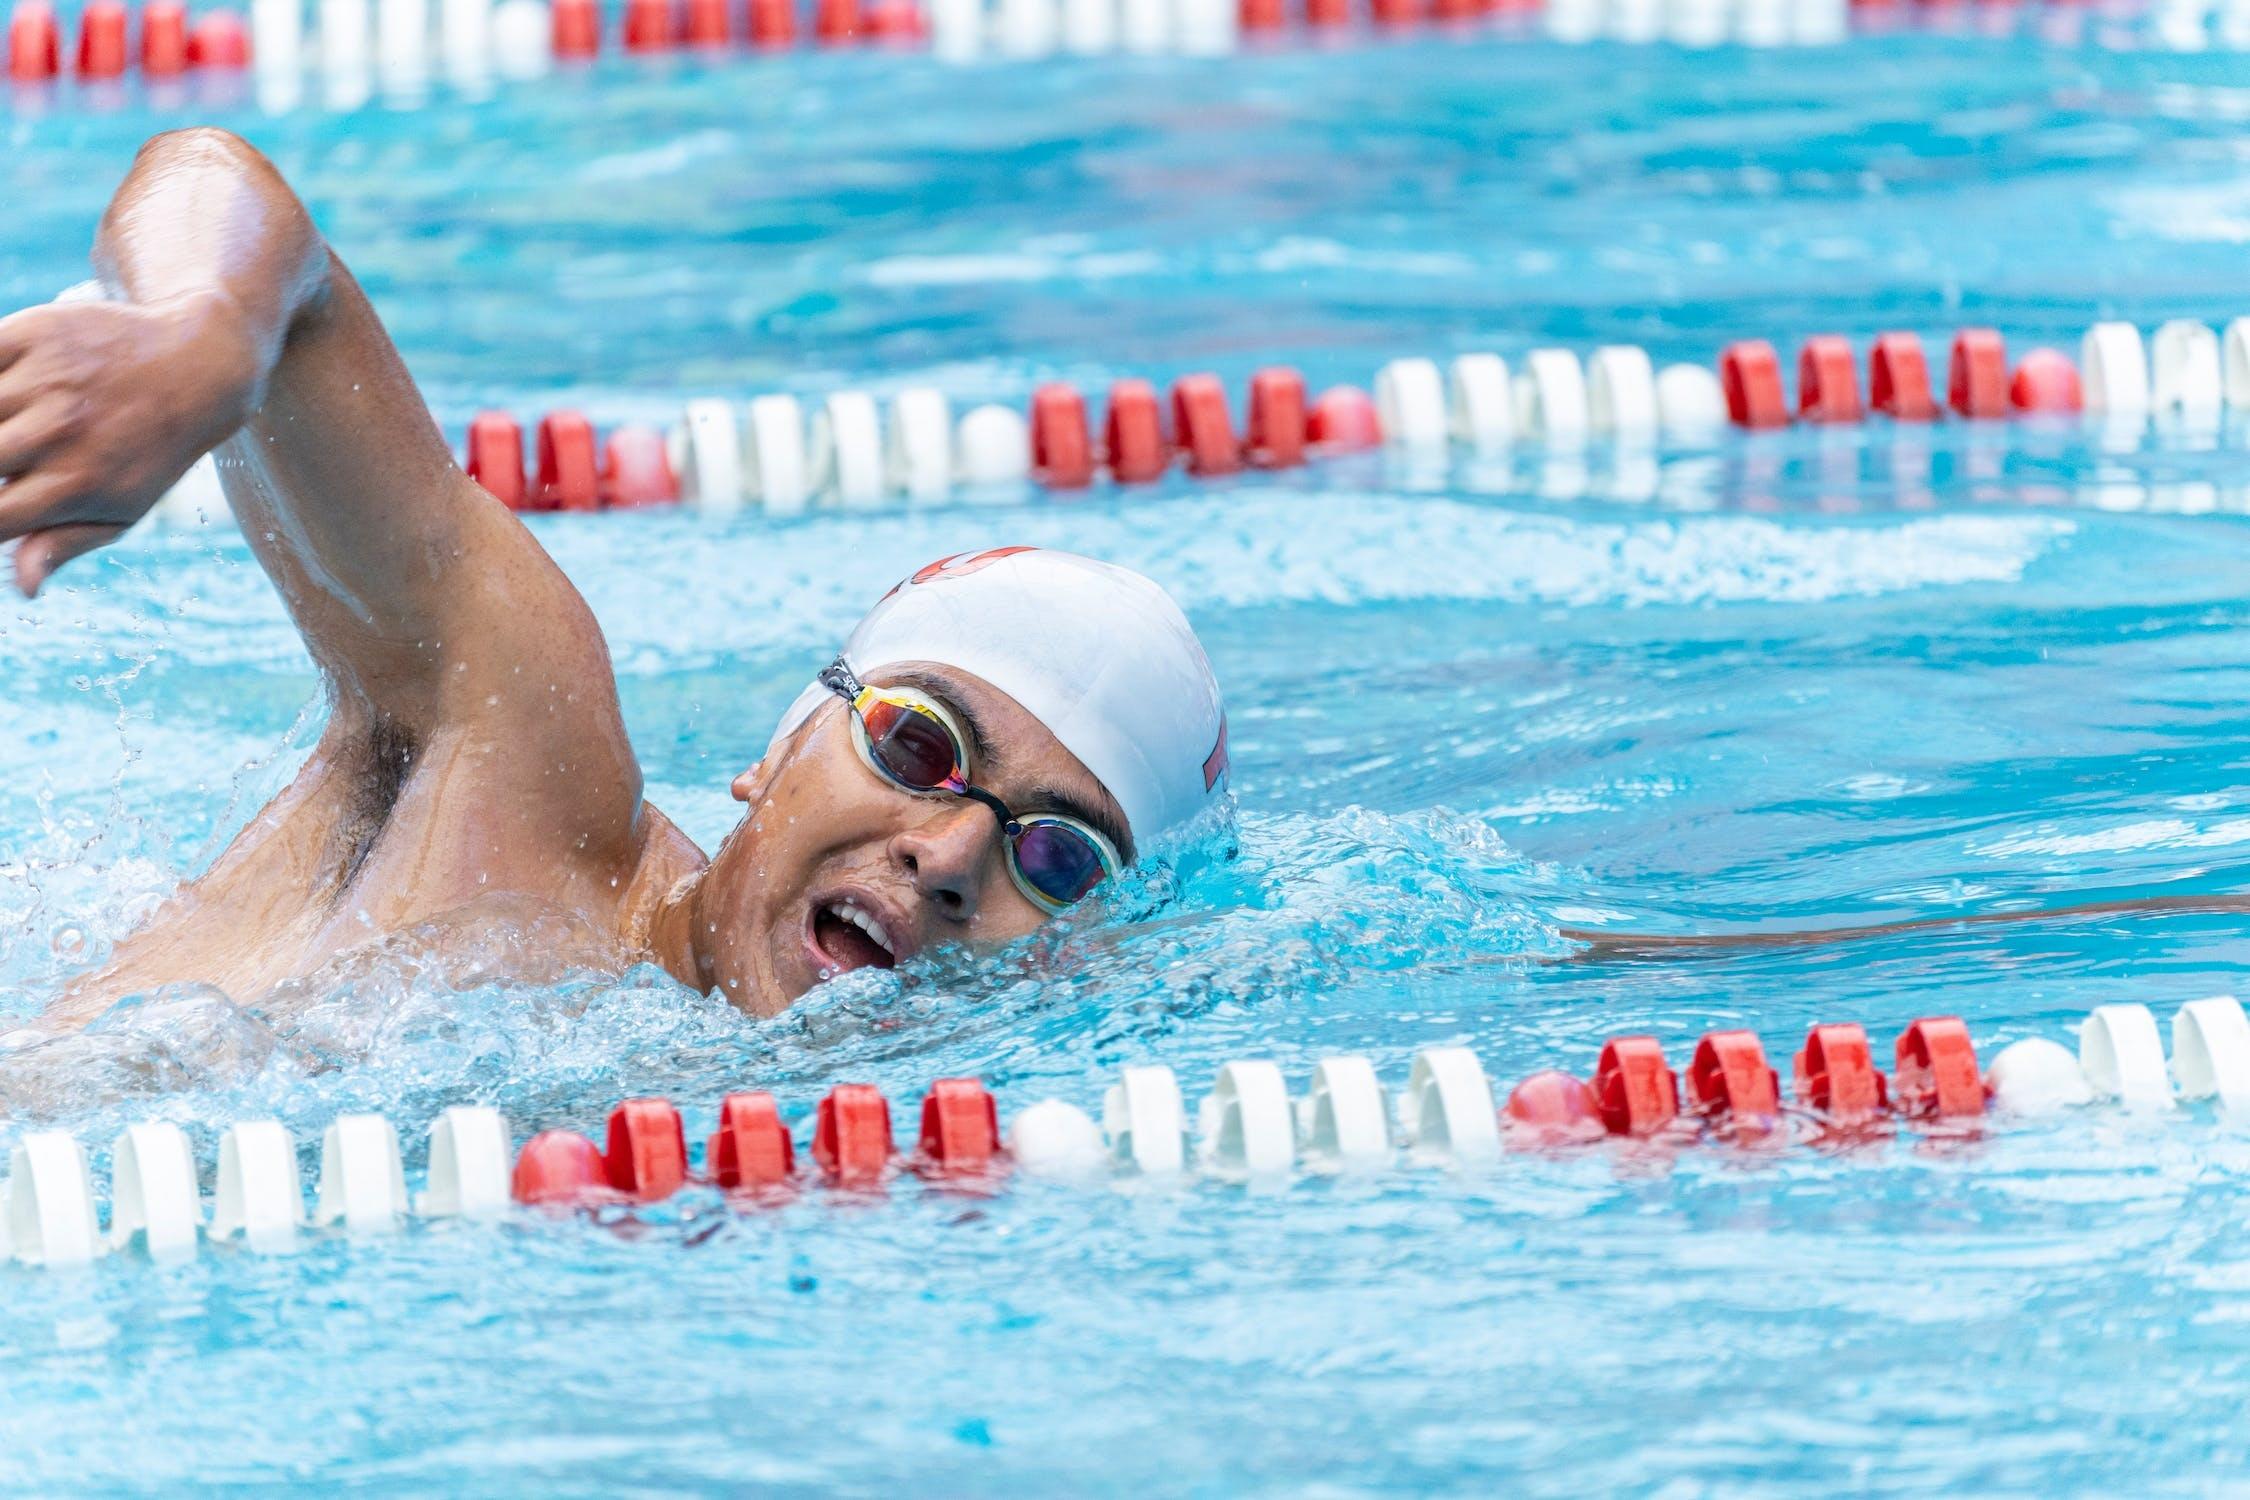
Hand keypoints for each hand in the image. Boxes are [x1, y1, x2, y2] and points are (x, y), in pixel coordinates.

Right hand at [0, 294, 258, 595]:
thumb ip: (64, 543)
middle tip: (15, 461)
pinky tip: (9, 395)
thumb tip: (25, 588)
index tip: (4, 508)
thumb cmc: (152, 450)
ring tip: (16, 434)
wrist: (199, 366)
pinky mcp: (35, 331)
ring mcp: (47, 379)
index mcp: (78, 484)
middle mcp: (61, 432)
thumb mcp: (123, 507)